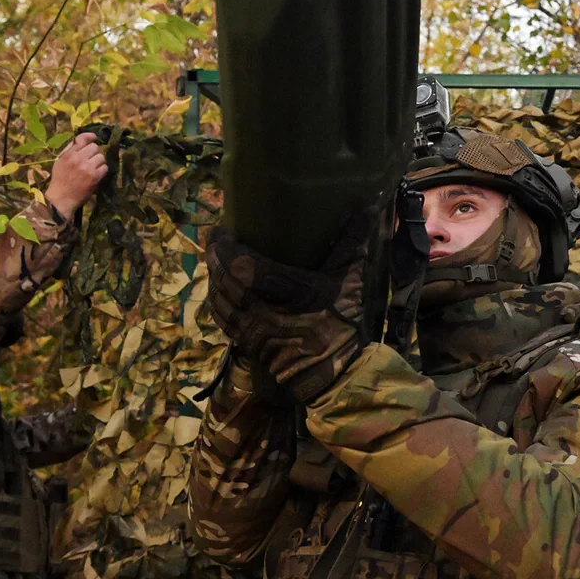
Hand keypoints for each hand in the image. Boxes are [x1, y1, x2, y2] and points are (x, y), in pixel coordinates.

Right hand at [45, 132, 108, 217]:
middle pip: (95, 147)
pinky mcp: (95, 177)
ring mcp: (88, 168)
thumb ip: (69, 150)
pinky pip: (105, 167)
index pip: (83, 138)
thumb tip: (80, 140)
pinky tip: (96, 174)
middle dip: (94, 152)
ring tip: (92, 168)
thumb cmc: (60, 180)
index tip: (94, 138)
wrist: (61, 199)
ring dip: (98, 162)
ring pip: (101, 157)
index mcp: (69, 154)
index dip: (91, 136)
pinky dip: (102, 170)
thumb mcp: (60, 161)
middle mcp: (78, 159)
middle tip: (90, 160)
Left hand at [205, 211, 375, 403]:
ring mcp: (251, 328)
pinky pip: (221, 318)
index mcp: (286, 290)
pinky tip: (217, 291)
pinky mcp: (247, 342)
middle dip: (214, 258)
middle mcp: (261, 309)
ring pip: (218, 299)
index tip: (222, 231)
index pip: (242, 267)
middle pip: (224, 280)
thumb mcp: (350, 279)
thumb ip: (353, 242)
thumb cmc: (342, 323)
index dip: (225, 249)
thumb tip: (367, 204)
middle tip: (215, 240)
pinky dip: (215, 301)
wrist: (333, 374)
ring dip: (212, 278)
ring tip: (214, 260)